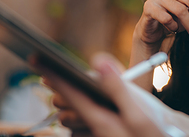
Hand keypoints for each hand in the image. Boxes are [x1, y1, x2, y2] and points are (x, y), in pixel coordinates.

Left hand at [41, 53, 167, 136]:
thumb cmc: (152, 135)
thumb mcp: (139, 113)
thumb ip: (117, 87)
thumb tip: (97, 60)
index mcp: (99, 119)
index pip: (70, 91)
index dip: (53, 73)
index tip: (36, 58)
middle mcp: (92, 129)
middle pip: (65, 106)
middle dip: (59, 88)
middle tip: (52, 71)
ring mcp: (94, 136)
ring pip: (70, 118)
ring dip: (68, 103)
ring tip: (67, 87)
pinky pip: (81, 128)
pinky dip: (80, 116)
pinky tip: (92, 109)